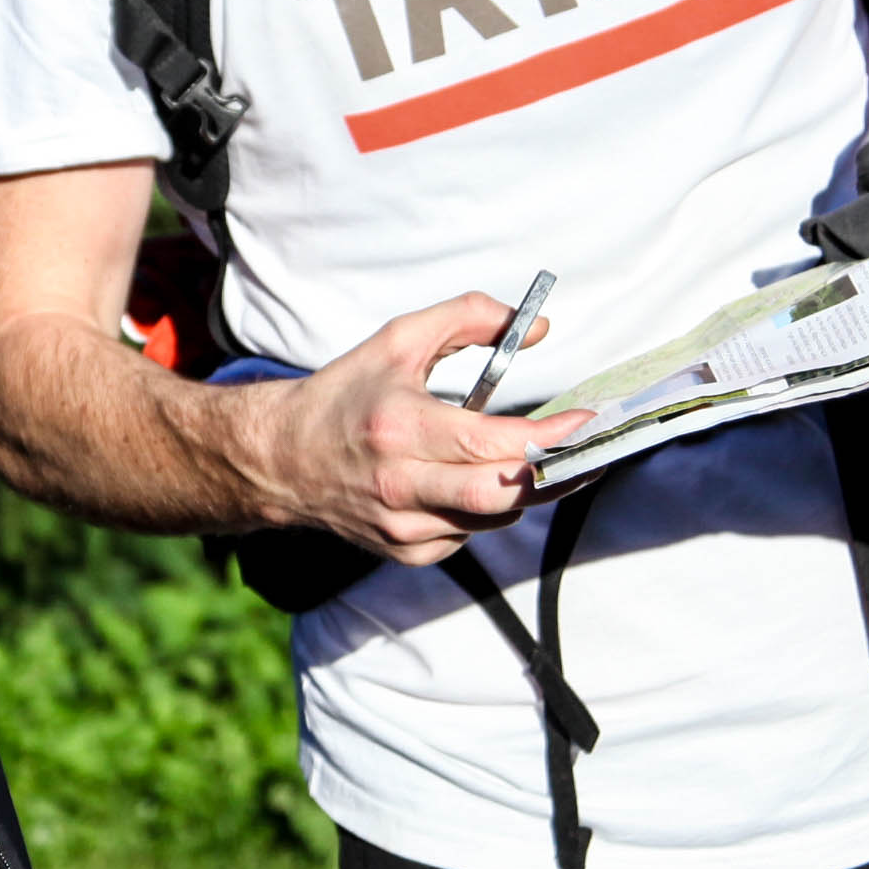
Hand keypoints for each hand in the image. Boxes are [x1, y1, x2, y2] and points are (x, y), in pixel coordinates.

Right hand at [244, 293, 593, 566]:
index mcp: (400, 428)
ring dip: (523, 490)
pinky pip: (469, 535)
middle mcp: (400, 484)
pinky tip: (474, 483)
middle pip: (502, 494)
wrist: (282, 458)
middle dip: (556, 474)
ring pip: (494, 518)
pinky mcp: (405, 550)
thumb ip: (469, 318)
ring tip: (538, 461)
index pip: (492, 443)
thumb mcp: (400, 340)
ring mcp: (402, 525)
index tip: (584, 421)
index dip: (548, 436)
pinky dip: (485, 510)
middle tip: (587, 452)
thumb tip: (537, 327)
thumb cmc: (346, 395)